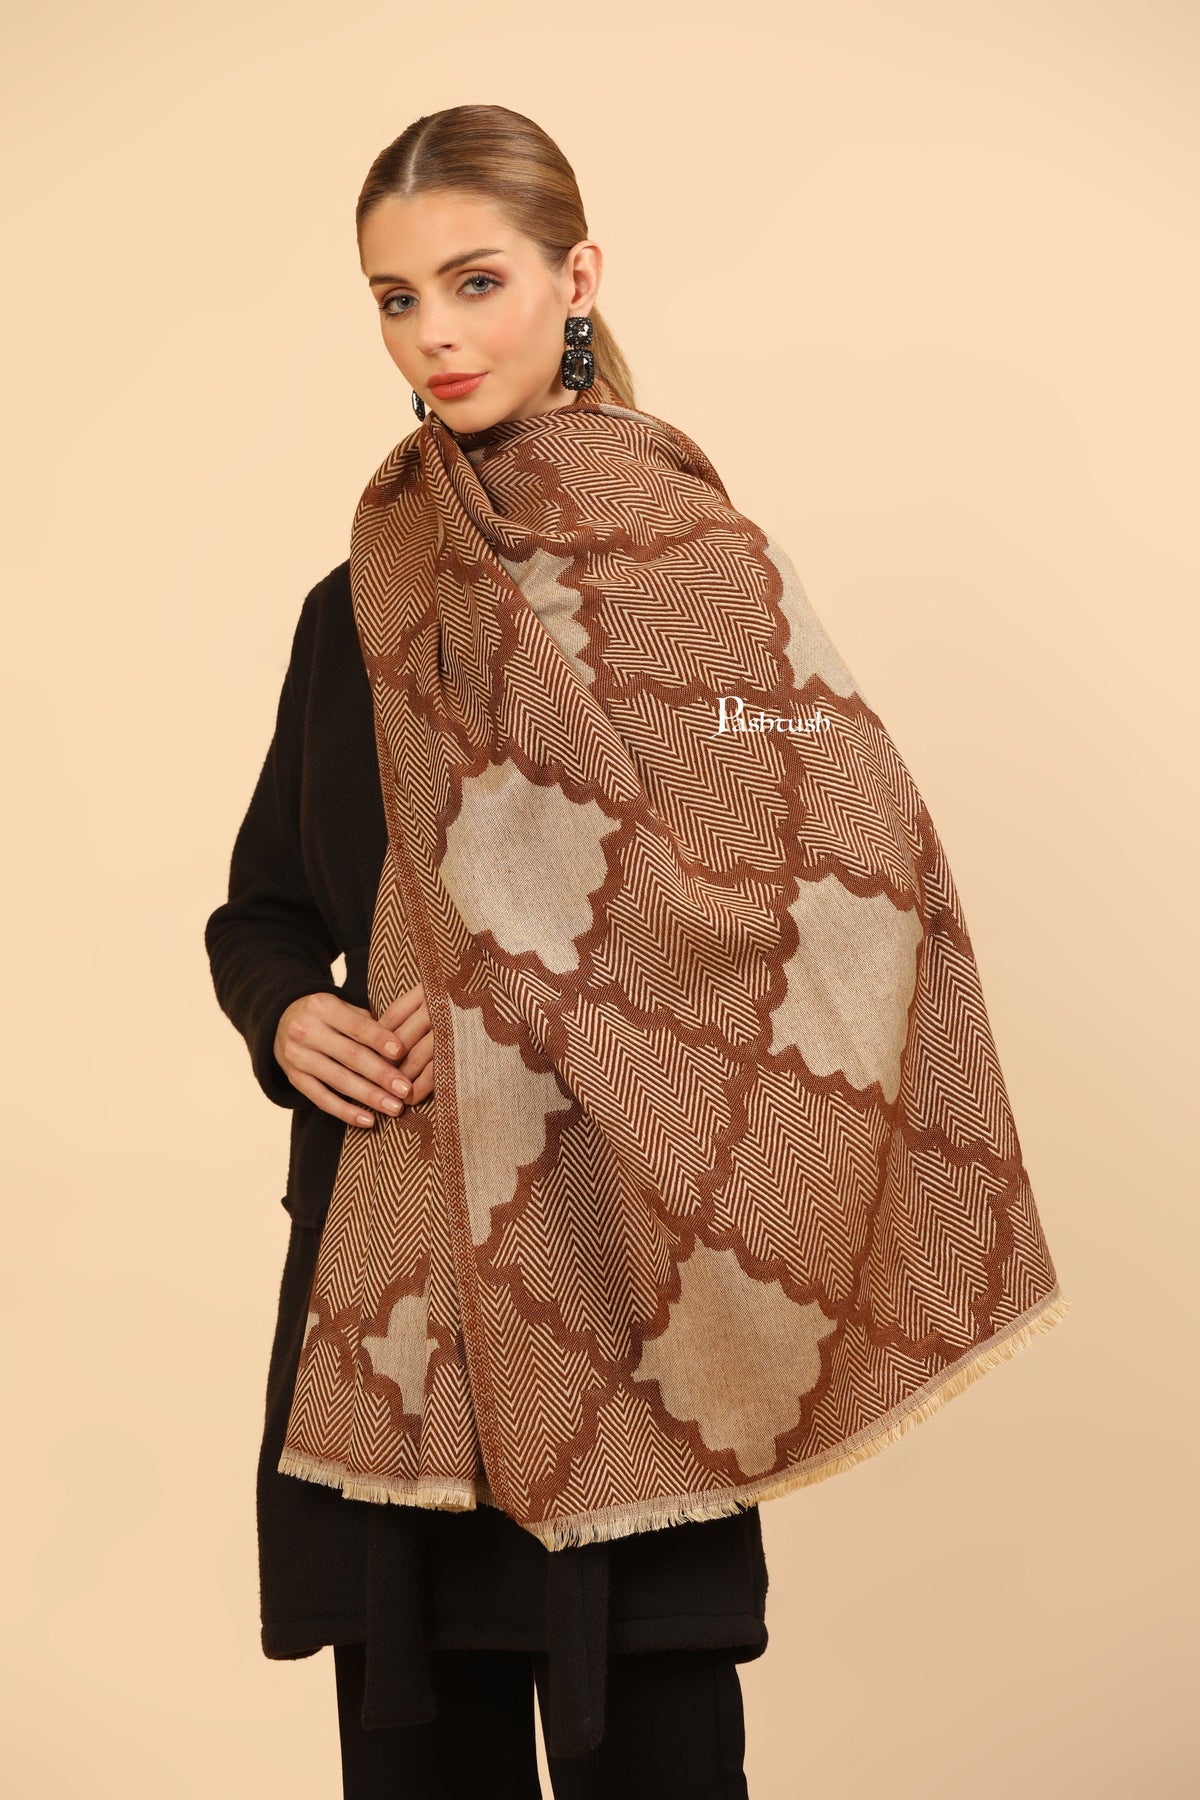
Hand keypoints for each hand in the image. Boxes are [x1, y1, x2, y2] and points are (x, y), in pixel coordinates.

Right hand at [274, 980, 433, 1126]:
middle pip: (350, 1056)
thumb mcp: (343, 1007)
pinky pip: (321, 1099)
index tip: (401, 1053)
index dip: (379, 1039)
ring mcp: (297, 1057)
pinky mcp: (293, 1078)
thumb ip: (369, 1023)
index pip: (356, 1026)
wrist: (281, 1021)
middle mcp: (306, 1031)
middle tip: (406, 1090)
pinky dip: (345, 1112)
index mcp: (322, 1007)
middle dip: (381, 1074)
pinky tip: (368, 1121)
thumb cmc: (328, 1016)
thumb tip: (402, 1049)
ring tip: (394, 1108)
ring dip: (369, 1097)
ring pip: (338, 1080)